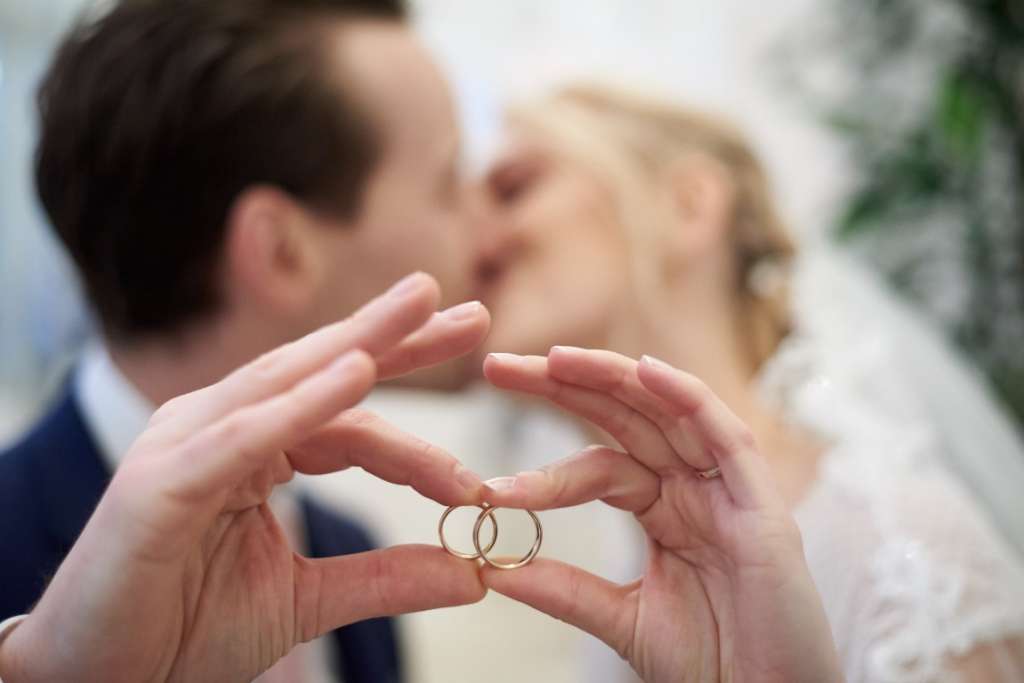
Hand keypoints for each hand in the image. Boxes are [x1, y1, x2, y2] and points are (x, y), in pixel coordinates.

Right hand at [0, 273, 490, 682]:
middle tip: (474, 314)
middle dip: (399, 340)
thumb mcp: (306, 601)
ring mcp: (188, 444)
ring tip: (421, 307)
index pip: (347, 413)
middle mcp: (221, 427)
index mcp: (254, 446)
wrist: (100, 679)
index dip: (415, 428)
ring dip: (360, 344)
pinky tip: (357, 374)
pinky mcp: (163, 480)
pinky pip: (243, 433)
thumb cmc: (184, 626)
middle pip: (324, 372)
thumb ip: (386, 579)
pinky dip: (300, 404)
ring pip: (288, 385)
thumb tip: (474, 572)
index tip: (479, 470)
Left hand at [481, 347, 842, 682]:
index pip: (598, 459)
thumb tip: (491, 568)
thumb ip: (565, 589)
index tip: (483, 479)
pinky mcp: (764, 508)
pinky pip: (727, 439)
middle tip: (500, 368)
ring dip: (614, 379)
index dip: (543, 457)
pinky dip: (689, 400)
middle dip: (565, 386)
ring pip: (669, 413)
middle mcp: (695, 489)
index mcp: (665, 509)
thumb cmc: (711, 664)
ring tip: (556, 359)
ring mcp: (729, 493)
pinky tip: (645, 372)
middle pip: (625, 418)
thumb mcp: (622, 619)